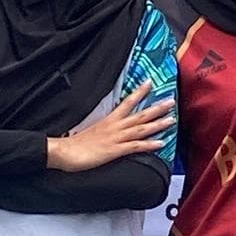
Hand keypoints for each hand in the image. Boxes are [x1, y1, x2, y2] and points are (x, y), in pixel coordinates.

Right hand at [49, 90, 174, 174]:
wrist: (64, 152)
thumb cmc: (75, 143)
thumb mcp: (92, 130)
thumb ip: (104, 127)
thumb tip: (110, 127)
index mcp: (109, 120)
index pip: (127, 102)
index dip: (139, 92)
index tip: (150, 82)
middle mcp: (115, 126)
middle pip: (140, 114)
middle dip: (156, 108)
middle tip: (171, 101)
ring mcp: (116, 138)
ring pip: (141, 128)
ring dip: (158, 123)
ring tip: (172, 119)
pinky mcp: (115, 150)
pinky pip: (136, 146)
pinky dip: (149, 144)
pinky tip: (161, 143)